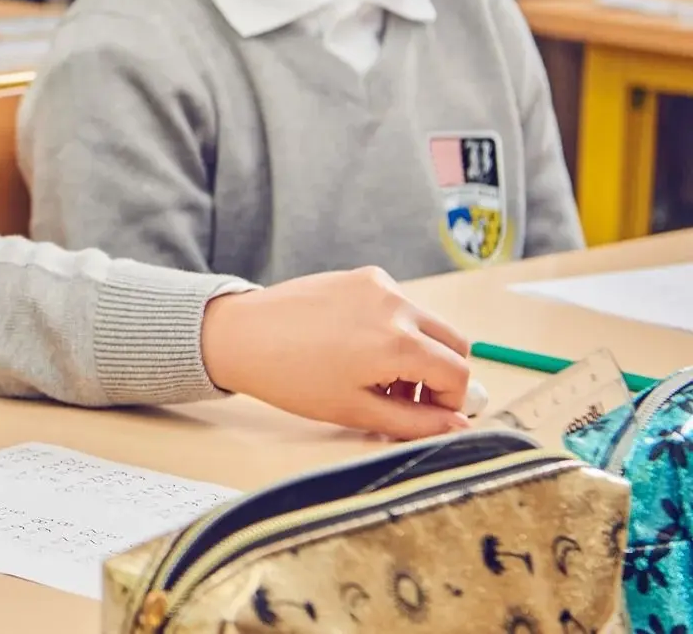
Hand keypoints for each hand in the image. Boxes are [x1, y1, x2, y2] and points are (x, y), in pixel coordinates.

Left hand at [201, 266, 473, 439]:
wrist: (242, 335)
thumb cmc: (293, 378)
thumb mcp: (358, 411)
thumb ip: (416, 423)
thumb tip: (460, 428)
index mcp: (399, 342)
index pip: (458, 373)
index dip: (451, 403)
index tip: (426, 416)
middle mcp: (397, 305)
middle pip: (453, 343)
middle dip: (440, 375)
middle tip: (405, 399)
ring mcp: (380, 285)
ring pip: (427, 323)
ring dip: (419, 351)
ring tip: (377, 377)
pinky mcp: (363, 275)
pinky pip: (399, 305)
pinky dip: (395, 328)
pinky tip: (358, 348)